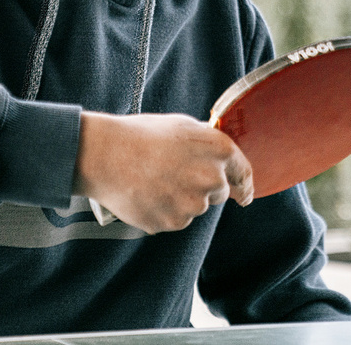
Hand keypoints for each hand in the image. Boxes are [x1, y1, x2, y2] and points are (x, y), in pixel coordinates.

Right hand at [73, 112, 253, 233]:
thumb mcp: (182, 127)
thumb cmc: (140, 135)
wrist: (105, 155)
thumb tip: (219, 157)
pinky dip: (164, 211)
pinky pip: (175, 220)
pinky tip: (147, 193)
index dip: (245, 185)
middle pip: (220, 192)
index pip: (245, 173)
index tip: (244, 195)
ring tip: (154, 179)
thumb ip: (207, 143)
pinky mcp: (173, 223)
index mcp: (219, 149)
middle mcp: (212, 178)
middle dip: (203, 186)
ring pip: (195, 207)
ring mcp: (194, 204)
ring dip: (181, 199)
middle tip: (175, 175)